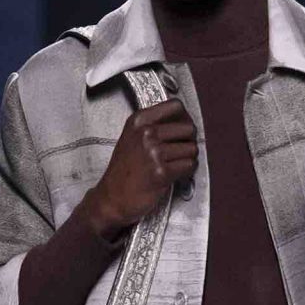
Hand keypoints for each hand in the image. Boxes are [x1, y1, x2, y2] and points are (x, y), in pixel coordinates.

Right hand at [80, 99, 198, 242]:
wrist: (112, 198)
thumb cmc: (124, 170)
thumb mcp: (132, 138)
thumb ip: (154, 126)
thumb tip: (185, 122)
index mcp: (139, 120)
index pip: (176, 106)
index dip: (185, 118)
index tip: (182, 129)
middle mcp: (146, 133)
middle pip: (188, 129)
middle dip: (189, 141)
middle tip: (180, 151)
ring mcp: (154, 152)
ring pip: (192, 149)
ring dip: (188, 158)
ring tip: (175, 165)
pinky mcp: (161, 172)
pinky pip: (189, 165)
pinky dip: (187, 171)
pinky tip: (175, 174)